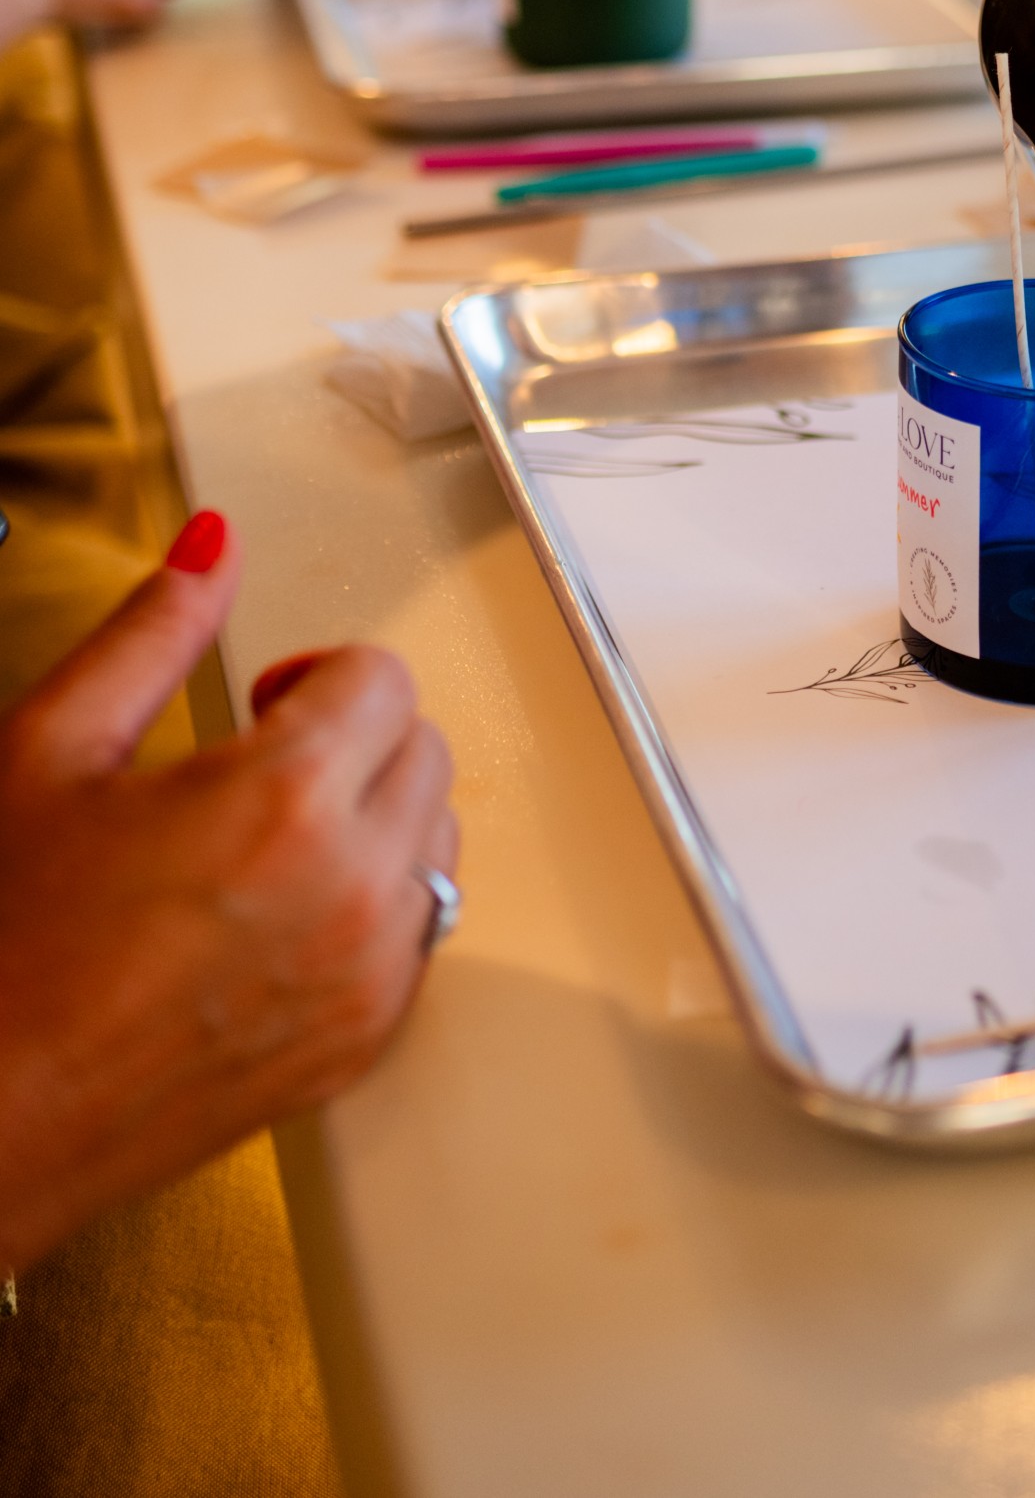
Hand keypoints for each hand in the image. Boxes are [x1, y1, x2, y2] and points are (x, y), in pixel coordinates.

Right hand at [0, 515, 455, 1276]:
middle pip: (423, 749)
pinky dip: (375, 903)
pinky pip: (420, 930)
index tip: (260, 699)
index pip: (383, 678)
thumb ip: (152, 631)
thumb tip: (211, 547)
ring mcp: (367, 977)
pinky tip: (276, 912)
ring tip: (260, 841)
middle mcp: (352, 892)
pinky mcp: (362, 1044)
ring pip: (434, 838)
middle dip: (350, 737)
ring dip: (371, 816)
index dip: (315, 674)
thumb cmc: (1, 953)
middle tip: (254, 764)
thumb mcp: (52, 752)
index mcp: (284, 804)